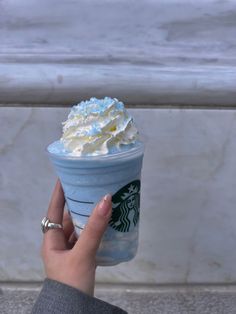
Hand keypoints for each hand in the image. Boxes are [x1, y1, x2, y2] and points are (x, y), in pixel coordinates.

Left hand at [41, 180, 111, 295]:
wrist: (74, 310)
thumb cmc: (71, 281)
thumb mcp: (83, 253)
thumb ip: (95, 228)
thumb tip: (105, 199)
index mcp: (52, 240)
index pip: (53, 210)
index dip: (59, 193)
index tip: (66, 176)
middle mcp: (59, 243)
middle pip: (68, 217)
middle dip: (79, 203)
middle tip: (92, 188)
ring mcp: (70, 251)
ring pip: (80, 228)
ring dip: (90, 217)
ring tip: (102, 203)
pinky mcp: (81, 258)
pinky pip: (88, 238)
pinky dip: (96, 231)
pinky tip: (106, 225)